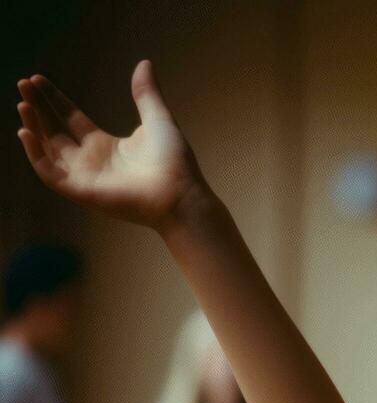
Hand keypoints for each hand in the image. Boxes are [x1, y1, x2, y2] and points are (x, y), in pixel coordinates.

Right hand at [16, 60, 205, 229]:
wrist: (181, 194)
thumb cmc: (174, 162)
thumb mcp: (157, 119)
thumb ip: (146, 93)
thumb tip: (144, 63)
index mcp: (106, 145)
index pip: (70, 118)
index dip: (53, 99)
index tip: (37, 79)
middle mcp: (91, 161)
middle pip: (53, 131)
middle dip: (37, 108)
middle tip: (23, 84)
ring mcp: (84, 177)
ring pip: (47, 150)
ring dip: (32, 126)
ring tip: (23, 103)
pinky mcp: (82, 191)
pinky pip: (49, 173)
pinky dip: (35, 154)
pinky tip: (26, 131)